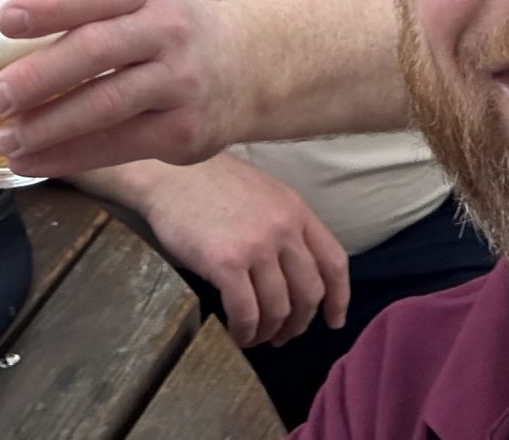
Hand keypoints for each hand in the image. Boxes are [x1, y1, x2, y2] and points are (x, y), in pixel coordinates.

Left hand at [0, 0, 246, 175]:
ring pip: (105, 106)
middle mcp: (166, 30)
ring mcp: (178, 83)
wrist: (247, 66)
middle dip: (38, 77)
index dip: (50, 6)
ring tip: (5, 138)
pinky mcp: (182, 131)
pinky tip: (34, 162)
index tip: (4, 20)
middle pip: (95, 52)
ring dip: (48, 127)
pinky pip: (118, 147)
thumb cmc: (167, 27)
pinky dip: (70, 157)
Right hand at [135, 156, 350, 348]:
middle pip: (310, 292)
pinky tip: (237, 333)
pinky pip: (246, 313)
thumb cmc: (211, 182)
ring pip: (278, 308)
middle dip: (299, 323)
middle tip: (283, 335)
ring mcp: (256, 246)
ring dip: (269, 331)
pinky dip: (245, 331)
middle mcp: (283, 228)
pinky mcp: (226, 263)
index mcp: (296, 210)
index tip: (333, 321)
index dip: (339, 298)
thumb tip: (294, 273)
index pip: (334, 262)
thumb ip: (284, 225)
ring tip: (254, 336)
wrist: (170, 172)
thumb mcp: (263, 193)